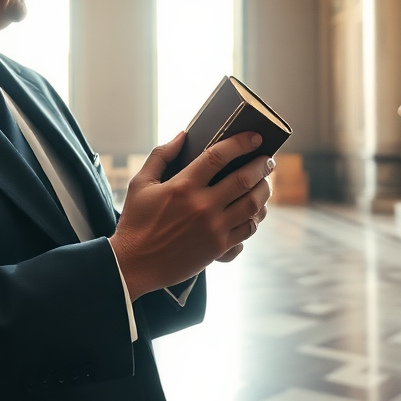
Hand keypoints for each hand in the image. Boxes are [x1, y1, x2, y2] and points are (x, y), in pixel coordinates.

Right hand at [109, 131, 272, 299]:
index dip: (241, 143)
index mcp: (183, 186)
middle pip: (244, 179)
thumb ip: (161, 155)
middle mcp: (202, 206)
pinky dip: (255, 218)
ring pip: (252, 205)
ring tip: (265, 183)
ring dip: (264, 191)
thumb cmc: (136, 222)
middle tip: (267, 159)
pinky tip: (254, 211)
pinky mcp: (218, 248)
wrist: (133, 265)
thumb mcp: (140, 184)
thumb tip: (183, 135)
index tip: (254, 137)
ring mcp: (213, 229)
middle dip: (261, 165)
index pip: (219, 156)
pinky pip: (247, 230)